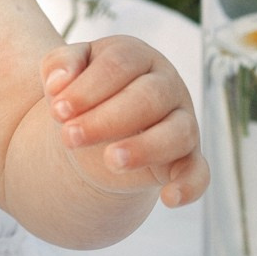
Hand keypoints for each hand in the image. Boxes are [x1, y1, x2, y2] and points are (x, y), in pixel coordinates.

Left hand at [40, 35, 208, 207]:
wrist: (97, 132)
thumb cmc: (83, 95)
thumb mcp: (65, 74)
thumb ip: (58, 65)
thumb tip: (58, 82)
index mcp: (136, 56)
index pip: (118, 64)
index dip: (87, 87)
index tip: (57, 111)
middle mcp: (166, 84)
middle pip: (148, 96)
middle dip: (106, 119)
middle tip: (69, 137)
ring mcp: (183, 121)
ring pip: (178, 132)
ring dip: (144, 148)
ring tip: (110, 161)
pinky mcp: (188, 157)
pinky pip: (199, 171)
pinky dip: (190, 185)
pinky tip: (168, 199)